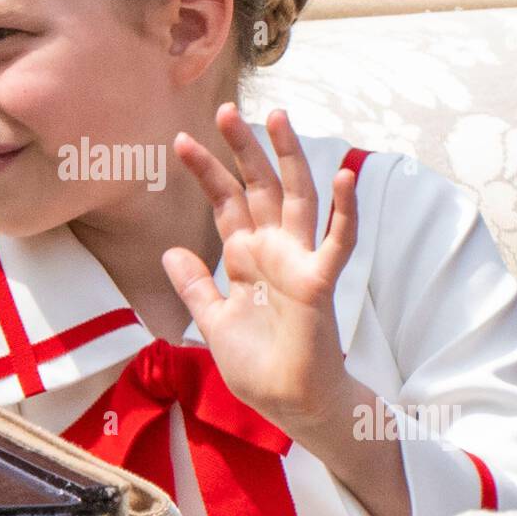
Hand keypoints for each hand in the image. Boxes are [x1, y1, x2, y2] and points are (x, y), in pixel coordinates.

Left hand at [162, 103, 358, 437]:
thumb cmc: (259, 365)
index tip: (180, 141)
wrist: (288, 404)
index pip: (226, 202)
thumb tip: (170, 252)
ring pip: (298, 197)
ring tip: (278, 117)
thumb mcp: (213, 322)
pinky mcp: (320, 281)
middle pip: (260, 187)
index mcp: (246, 256)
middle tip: (226, 110)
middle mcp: (273, 249)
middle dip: (243, 149)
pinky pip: (337, 241)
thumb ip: (196, 287)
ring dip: (289, 157)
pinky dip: (344, 210)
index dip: (206, 172)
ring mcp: (299, 261)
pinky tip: (346, 175)